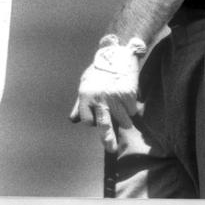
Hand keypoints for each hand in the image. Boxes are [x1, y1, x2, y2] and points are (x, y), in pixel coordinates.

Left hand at [69, 38, 143, 152]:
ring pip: (123, 121)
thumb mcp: (85, 84)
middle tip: (111, 150)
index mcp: (86, 95)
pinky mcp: (129, 95)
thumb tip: (72, 121)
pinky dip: (131, 106)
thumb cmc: (99, 72)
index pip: (88, 120)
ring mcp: (115, 98)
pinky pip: (132, 111)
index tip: (94, 120)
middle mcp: (100, 98)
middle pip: (104, 125)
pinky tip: (126, 93)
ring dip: (124, 118)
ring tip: (120, 104)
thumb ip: (80, 104)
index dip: (92, 120)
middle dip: (108, 139)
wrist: (117, 54)